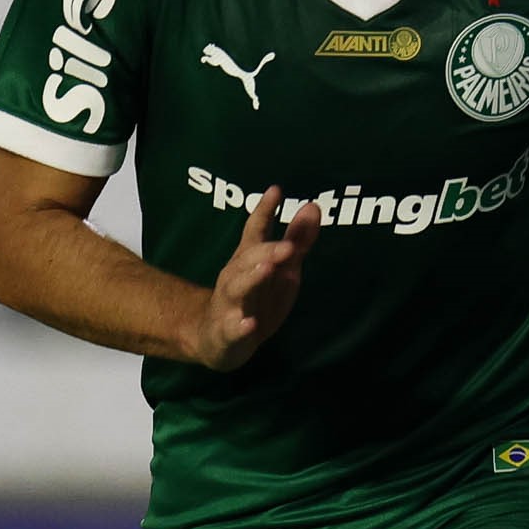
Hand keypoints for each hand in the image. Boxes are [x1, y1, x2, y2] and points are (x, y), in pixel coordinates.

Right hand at [194, 186, 319, 370]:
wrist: (215, 337)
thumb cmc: (255, 295)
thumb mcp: (280, 269)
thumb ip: (297, 240)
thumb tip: (313, 206)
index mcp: (249, 259)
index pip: (255, 230)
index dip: (264, 210)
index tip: (276, 190)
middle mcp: (236, 276)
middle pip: (249, 259)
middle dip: (268, 250)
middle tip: (288, 246)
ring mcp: (229, 304)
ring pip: (237, 288)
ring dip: (252, 278)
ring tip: (268, 269)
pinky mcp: (225, 333)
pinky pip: (230, 329)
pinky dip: (239, 326)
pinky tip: (249, 323)